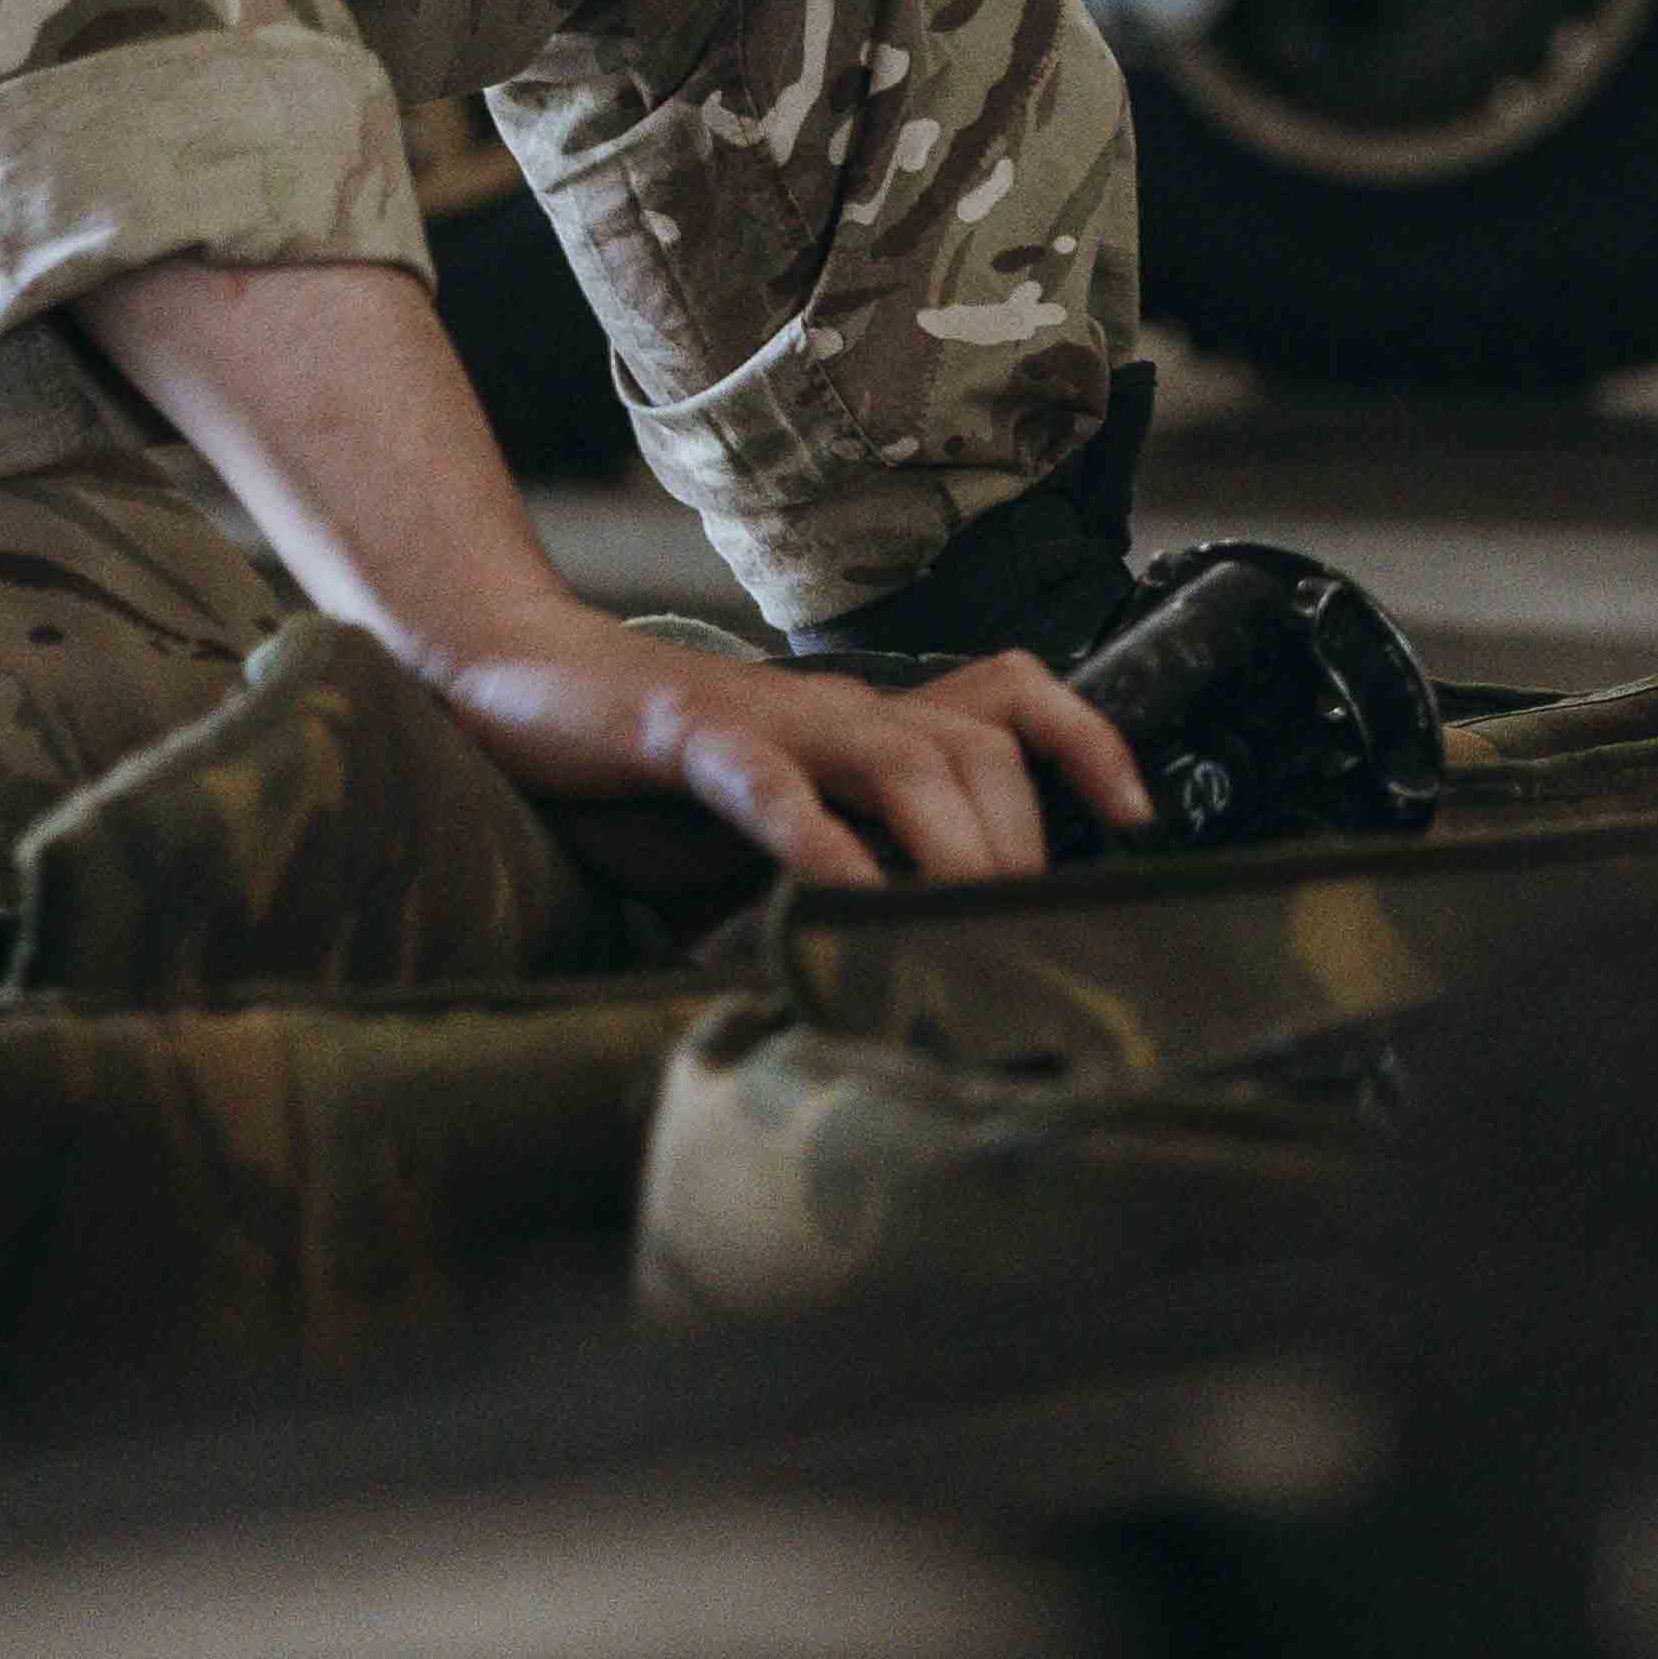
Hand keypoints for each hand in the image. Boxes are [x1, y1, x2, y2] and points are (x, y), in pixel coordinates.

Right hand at [413, 603, 1152, 887]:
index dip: (1089, 744)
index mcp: (871, 725)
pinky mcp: (688, 738)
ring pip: (908, 755)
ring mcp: (771, 719)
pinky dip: (814, 840)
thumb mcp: (772, 833)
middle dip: (1021, 840)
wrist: (520, 687)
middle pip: (983, 744)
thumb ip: (840, 879)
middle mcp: (842, 709)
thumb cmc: (655, 778)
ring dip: (951, 843)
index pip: (1014, 701)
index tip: (1137, 819)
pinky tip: (834, 895)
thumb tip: (911, 971)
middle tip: (1016, 934)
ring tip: (957, 921)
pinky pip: (770, 783)